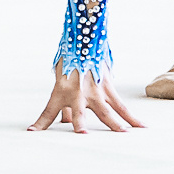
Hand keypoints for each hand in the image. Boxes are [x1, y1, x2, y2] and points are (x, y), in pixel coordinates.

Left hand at [28, 68, 142, 132]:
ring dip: (114, 124)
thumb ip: (64, 105)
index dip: (41, 122)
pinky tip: (141, 127)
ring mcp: (95, 91)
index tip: (32, 131)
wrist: (84, 37)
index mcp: (61, 90)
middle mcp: (78, 92)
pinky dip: (130, 118)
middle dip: (79, 123)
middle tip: (82, 135)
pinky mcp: (108, 88)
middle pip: (79, 112)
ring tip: (123, 135)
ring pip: (106, 111)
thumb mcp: (61, 81)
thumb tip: (65, 123)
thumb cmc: (70, 61)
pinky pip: (121, 106)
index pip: (49, 110)